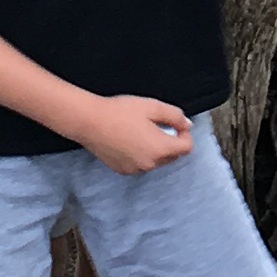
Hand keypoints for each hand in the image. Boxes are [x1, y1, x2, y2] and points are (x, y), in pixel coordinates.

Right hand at [76, 96, 200, 176]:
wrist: (90, 122)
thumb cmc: (119, 112)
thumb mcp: (152, 106)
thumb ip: (175, 116)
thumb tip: (186, 125)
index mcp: (160, 148)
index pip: (186, 148)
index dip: (184, 134)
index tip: (176, 125)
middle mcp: (150, 164)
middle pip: (172, 156)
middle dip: (171, 142)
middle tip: (156, 125)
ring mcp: (135, 169)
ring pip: (156, 162)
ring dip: (155, 150)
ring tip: (141, 132)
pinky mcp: (123, 170)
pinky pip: (140, 165)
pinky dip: (141, 155)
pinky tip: (129, 140)